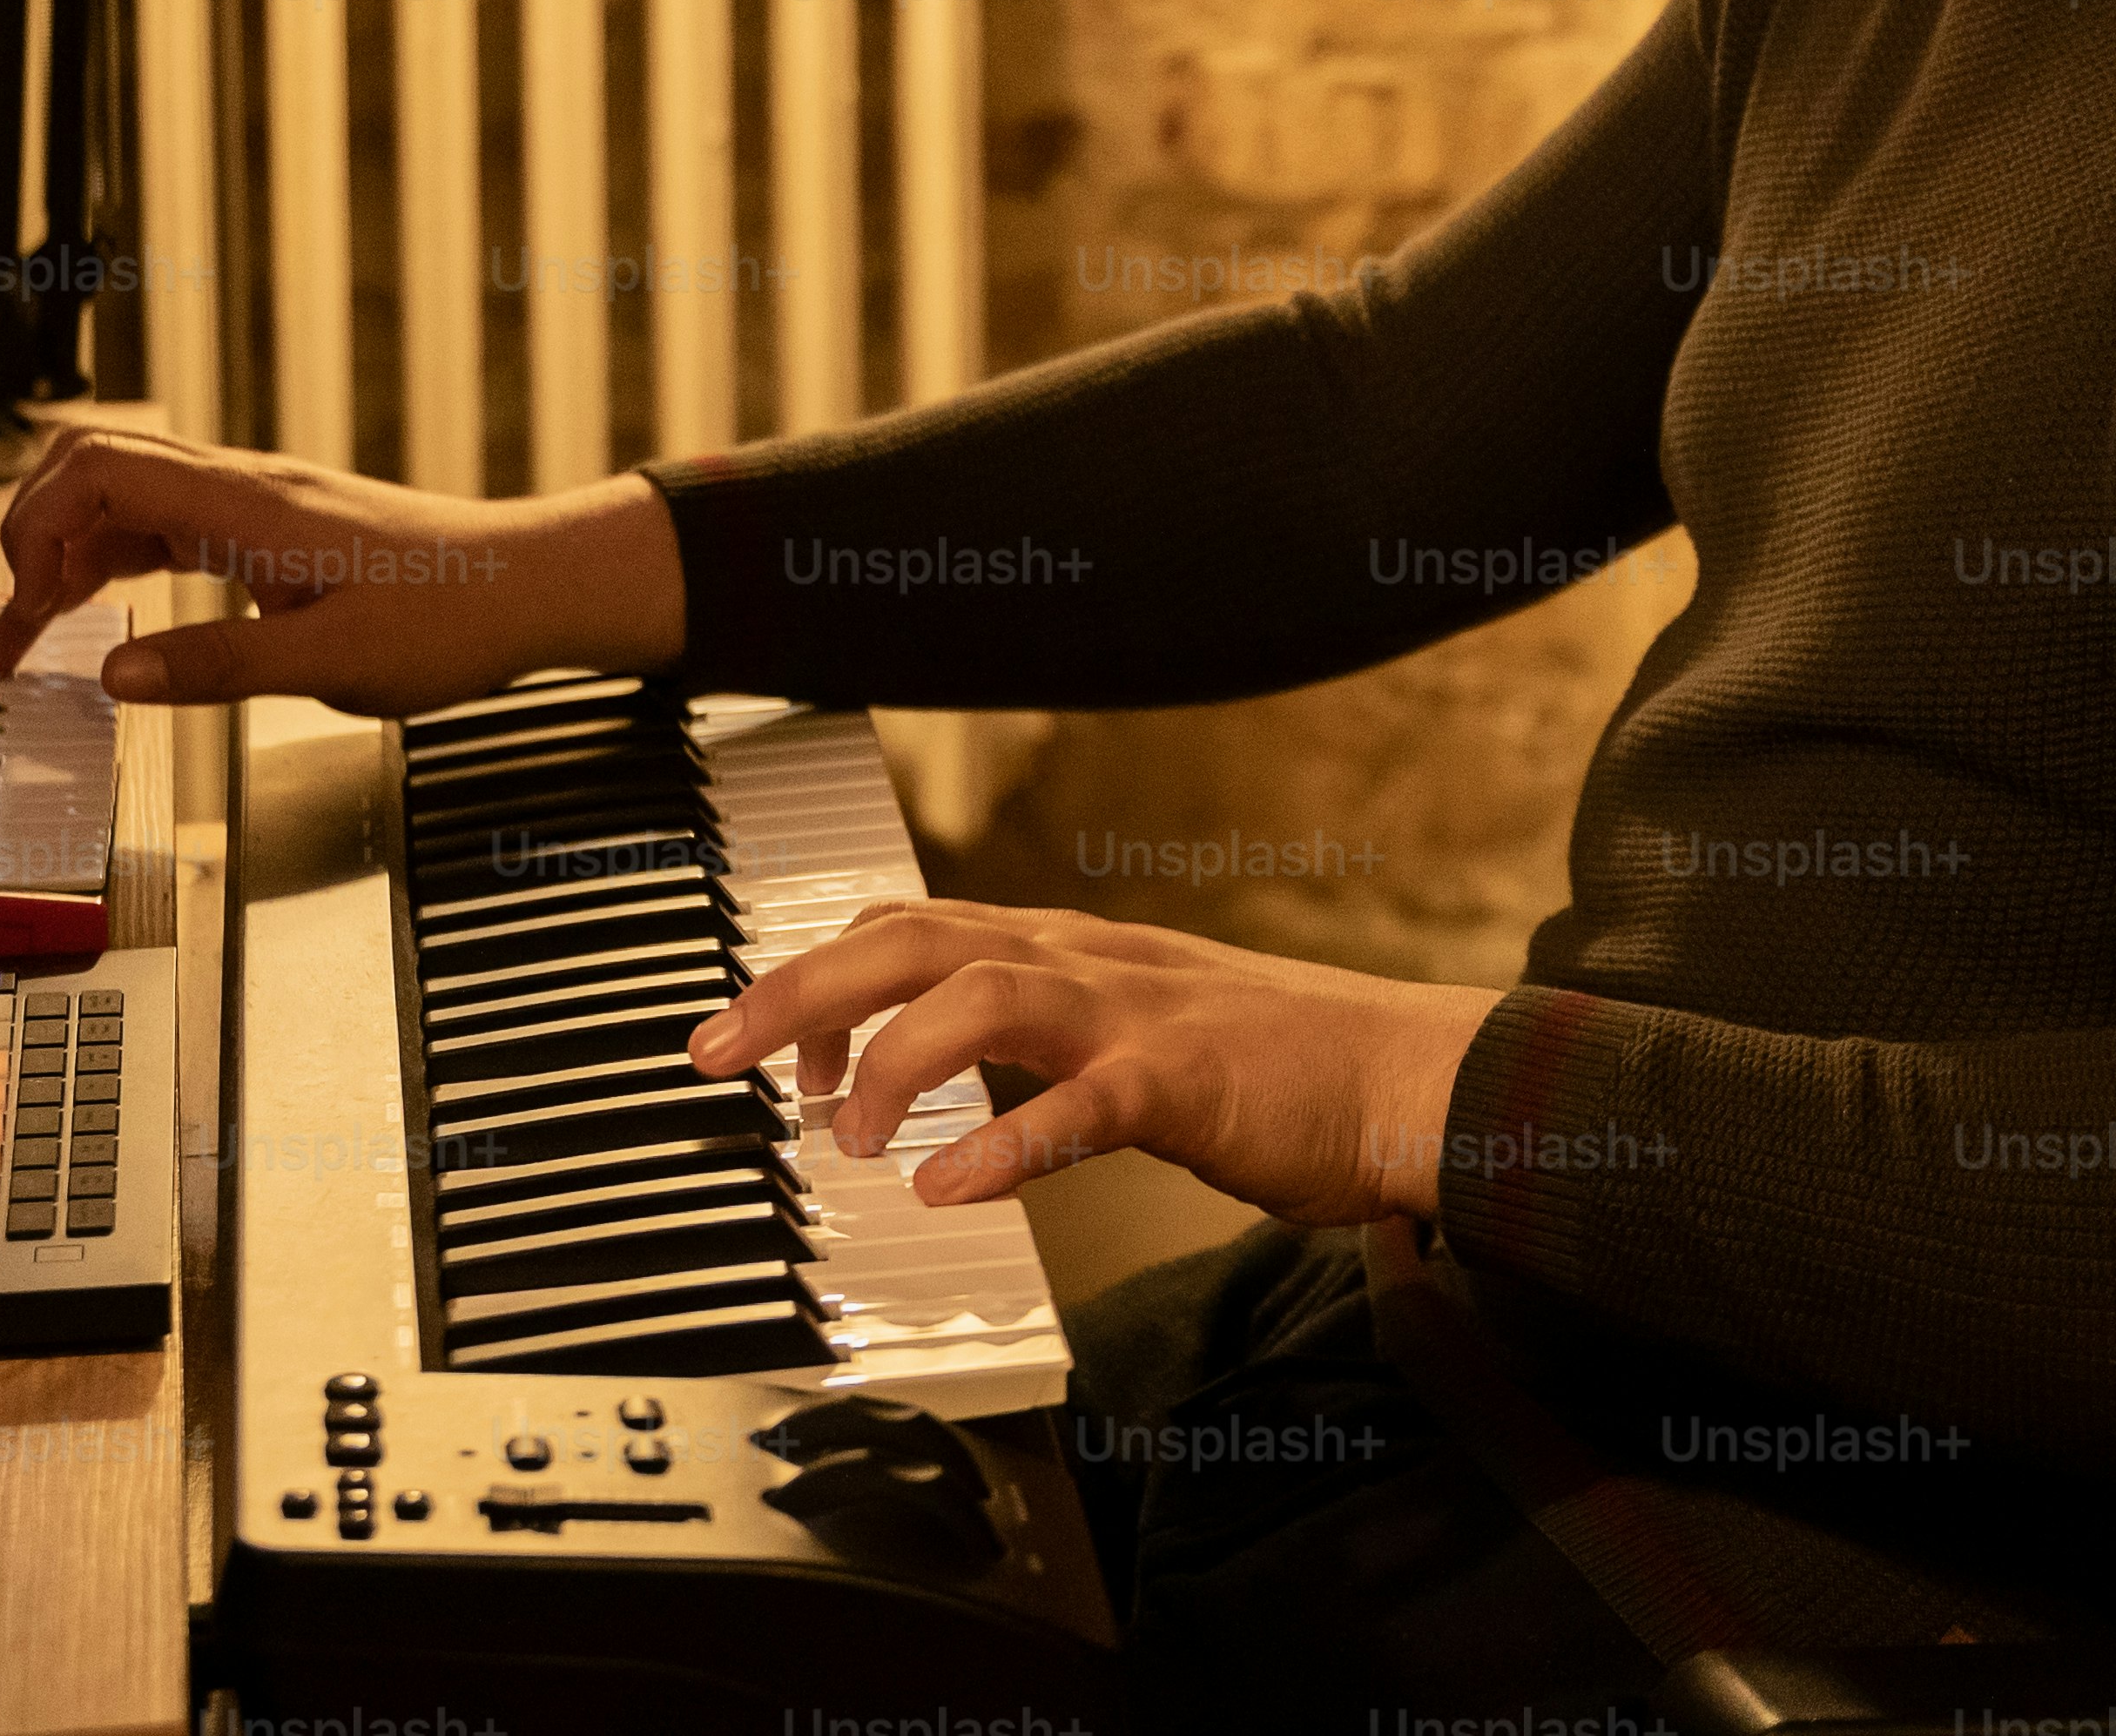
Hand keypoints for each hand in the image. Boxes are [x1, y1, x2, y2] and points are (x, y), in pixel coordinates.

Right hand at [0, 428, 683, 714]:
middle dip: (33, 534)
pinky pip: (167, 520)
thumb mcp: (332, 663)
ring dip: (70, 551)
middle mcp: (244, 487)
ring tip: (36, 631)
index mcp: (248, 505)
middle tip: (11, 628)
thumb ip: (217, 668)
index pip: (101, 471)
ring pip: (127, 492)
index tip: (23, 615)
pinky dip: (118, 558)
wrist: (529, 586)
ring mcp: (255, 502)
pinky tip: (108, 610)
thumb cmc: (452, 617)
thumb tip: (115, 675)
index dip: (37, 529)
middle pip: (95, 464)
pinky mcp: (269, 527)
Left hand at [690, 900, 1502, 1228]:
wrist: (1403, 1074)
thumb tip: (937, 1086)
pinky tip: (946, 1185)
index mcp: (1070, 951)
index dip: (813, 971)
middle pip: (916, 940)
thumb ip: (1035, 1046)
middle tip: (712, 1053)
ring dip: (892, 1057)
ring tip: (838, 1129)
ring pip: (986, 994)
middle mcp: (1088, 961)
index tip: (740, 1037)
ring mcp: (1138, 1014)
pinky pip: (1083, 1106)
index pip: (911, 928)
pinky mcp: (1189, 1080)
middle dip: (799, 990)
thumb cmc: (1271, 1067)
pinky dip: (1007, 1140)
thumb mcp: (1128, 1036)